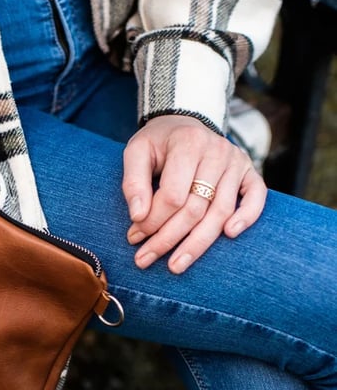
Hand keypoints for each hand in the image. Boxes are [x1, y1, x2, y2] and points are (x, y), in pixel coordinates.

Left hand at [122, 114, 266, 272]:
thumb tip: (138, 216)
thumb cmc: (159, 143)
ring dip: (198, 243)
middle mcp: (217, 152)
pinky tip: (230, 235)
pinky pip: (256, 197)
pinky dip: (247, 217)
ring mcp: (237, 162)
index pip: (172, 194)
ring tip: (176, 265)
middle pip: (196, 208)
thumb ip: (133, 182)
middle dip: (168, 238)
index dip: (153, 221)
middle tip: (145, 259)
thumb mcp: (137, 152)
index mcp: (188, 143)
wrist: (185, 124)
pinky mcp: (250, 172)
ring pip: (221, 211)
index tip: (134, 237)